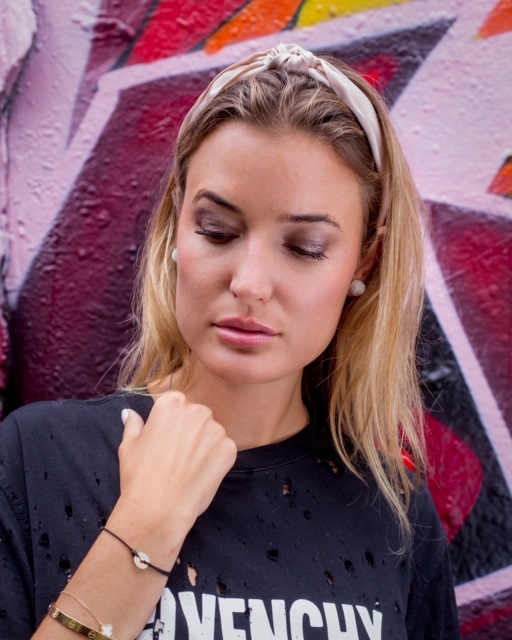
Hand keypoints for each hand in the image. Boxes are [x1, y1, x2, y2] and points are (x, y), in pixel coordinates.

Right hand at [116, 391, 236, 532]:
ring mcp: (216, 429)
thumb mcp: (129, 445)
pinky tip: (199, 474)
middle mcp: (197, 410)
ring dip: (203, 444)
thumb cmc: (140, 475)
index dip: (170, 423)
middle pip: (196, 415)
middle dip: (189, 431)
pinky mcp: (229, 449)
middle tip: (175, 455)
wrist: (158, 509)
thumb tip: (129, 413)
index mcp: (172, 403)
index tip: (164, 439)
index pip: (177, 404)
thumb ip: (134, 424)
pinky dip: (215, 460)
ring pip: (211, 432)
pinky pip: (223, 449)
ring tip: (186, 467)